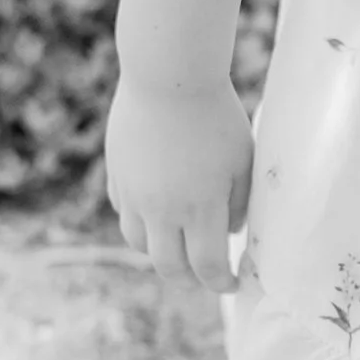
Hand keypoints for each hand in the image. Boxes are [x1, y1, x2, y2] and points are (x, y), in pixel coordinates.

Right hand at [105, 69, 254, 293]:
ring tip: (177, 247)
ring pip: (139, 244)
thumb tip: (230, 232)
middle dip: (189, 279)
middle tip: (203, 277)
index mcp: (200, 208)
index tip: (233, 282)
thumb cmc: (216, 116)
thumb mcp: (242, 160)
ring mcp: (133, 194)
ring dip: (160, 253)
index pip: (208, 266)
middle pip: (169, 266)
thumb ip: (240, 203)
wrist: (169, 77)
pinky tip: (156, 213)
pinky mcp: (117, 176)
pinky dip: (140, 222)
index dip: (222, 283)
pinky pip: (124, 213)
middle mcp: (162, 210)